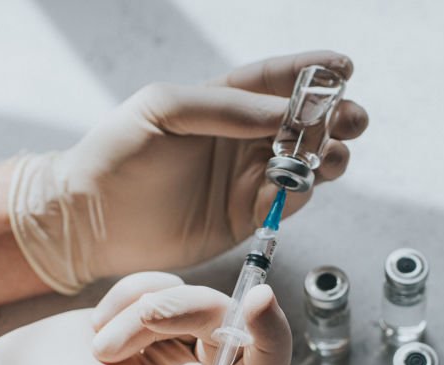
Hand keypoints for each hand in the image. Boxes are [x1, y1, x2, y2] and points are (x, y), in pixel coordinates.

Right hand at [0, 272, 290, 364]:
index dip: (272, 334)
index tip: (258, 298)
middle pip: (227, 321)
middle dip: (177, 313)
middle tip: (116, 340)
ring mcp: (169, 349)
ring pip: (191, 297)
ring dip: (141, 309)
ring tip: (99, 346)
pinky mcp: (141, 321)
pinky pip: (159, 284)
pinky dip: (127, 295)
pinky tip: (95, 328)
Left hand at [9, 51, 367, 293]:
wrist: (92, 220)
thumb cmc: (116, 155)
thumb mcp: (163, 109)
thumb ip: (225, 107)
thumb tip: (283, 112)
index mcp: (221, 103)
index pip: (275, 81)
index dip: (312, 73)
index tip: (344, 66)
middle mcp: (241, 139)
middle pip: (303, 122)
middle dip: (335, 117)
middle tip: (351, 118)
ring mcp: (246, 178)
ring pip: (306, 161)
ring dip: (328, 154)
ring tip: (331, 153)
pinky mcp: (247, 217)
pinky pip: (289, 200)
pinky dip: (303, 190)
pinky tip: (302, 182)